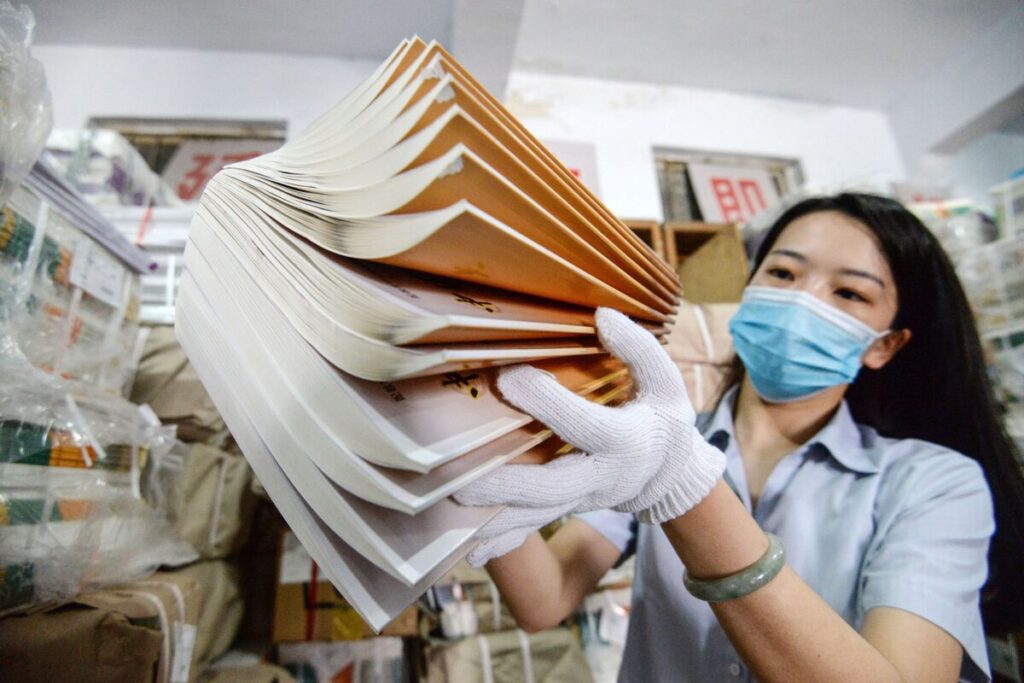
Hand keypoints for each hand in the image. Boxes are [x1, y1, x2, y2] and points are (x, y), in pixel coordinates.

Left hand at [453, 307, 725, 565]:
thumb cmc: (663, 419)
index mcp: (625, 440)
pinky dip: (506, 543)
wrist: (673, 478)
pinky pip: (535, 529)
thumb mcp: (666, 382)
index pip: (581, 423)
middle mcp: (601, 477)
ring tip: (455, 512)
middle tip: (462, 478)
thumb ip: (639, 349)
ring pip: (537, 514)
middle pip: (550, 486)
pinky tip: (475, 554)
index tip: (507, 376)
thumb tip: (602, 316)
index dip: (545, 401)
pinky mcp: (568, 509)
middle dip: (507, 483)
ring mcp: (582, 499)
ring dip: (496, 518)